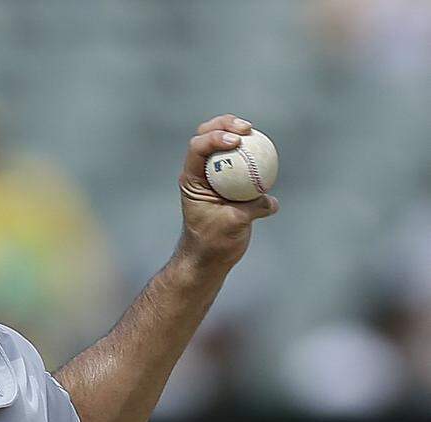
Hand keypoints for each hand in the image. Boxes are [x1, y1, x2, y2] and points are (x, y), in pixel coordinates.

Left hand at [177, 114, 278, 269]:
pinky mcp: (231, 183)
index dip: (215, 138)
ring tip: (252, 131)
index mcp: (192, 180)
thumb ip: (251, 209)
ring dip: (237, 132)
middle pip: (207, 136)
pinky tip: (265, 151)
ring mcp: (215, 176)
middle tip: (246, 128)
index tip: (236, 141)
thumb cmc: (213, 242)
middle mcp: (201, 173)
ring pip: (223, 145)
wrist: (210, 256)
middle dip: (224, 124)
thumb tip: (270, 201)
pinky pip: (241, 161)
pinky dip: (251, 153)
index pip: (198, 148)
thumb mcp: (232, 225)